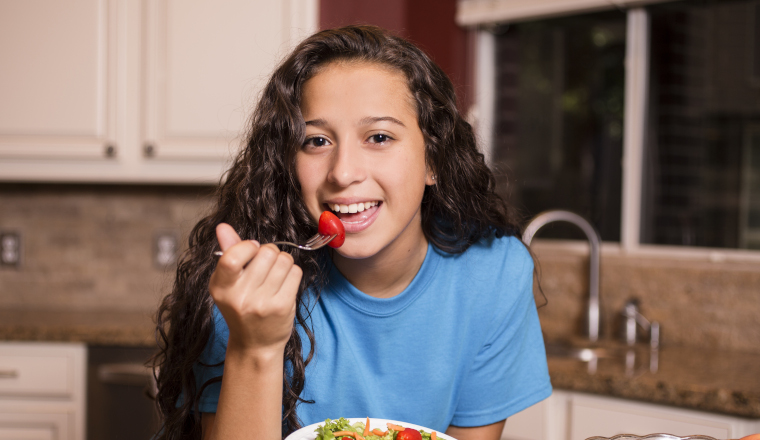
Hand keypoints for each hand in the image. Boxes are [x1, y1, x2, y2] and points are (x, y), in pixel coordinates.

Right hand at [209, 223, 302, 355]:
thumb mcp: (229, 283)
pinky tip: (284, 285)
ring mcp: (262, 304)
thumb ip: (228, 252)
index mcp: (220, 287)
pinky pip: (296, 272)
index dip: (248, 246)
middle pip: (266, 252)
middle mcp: (239, 297)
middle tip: (266, 267)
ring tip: (275, 276)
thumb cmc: (242, 308)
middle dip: (270, 253)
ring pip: (284, 260)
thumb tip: (223, 226)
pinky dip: (293, 274)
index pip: (232, 256)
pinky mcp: (282, 307)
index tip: (252, 250)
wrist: (255, 344)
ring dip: (283, 263)